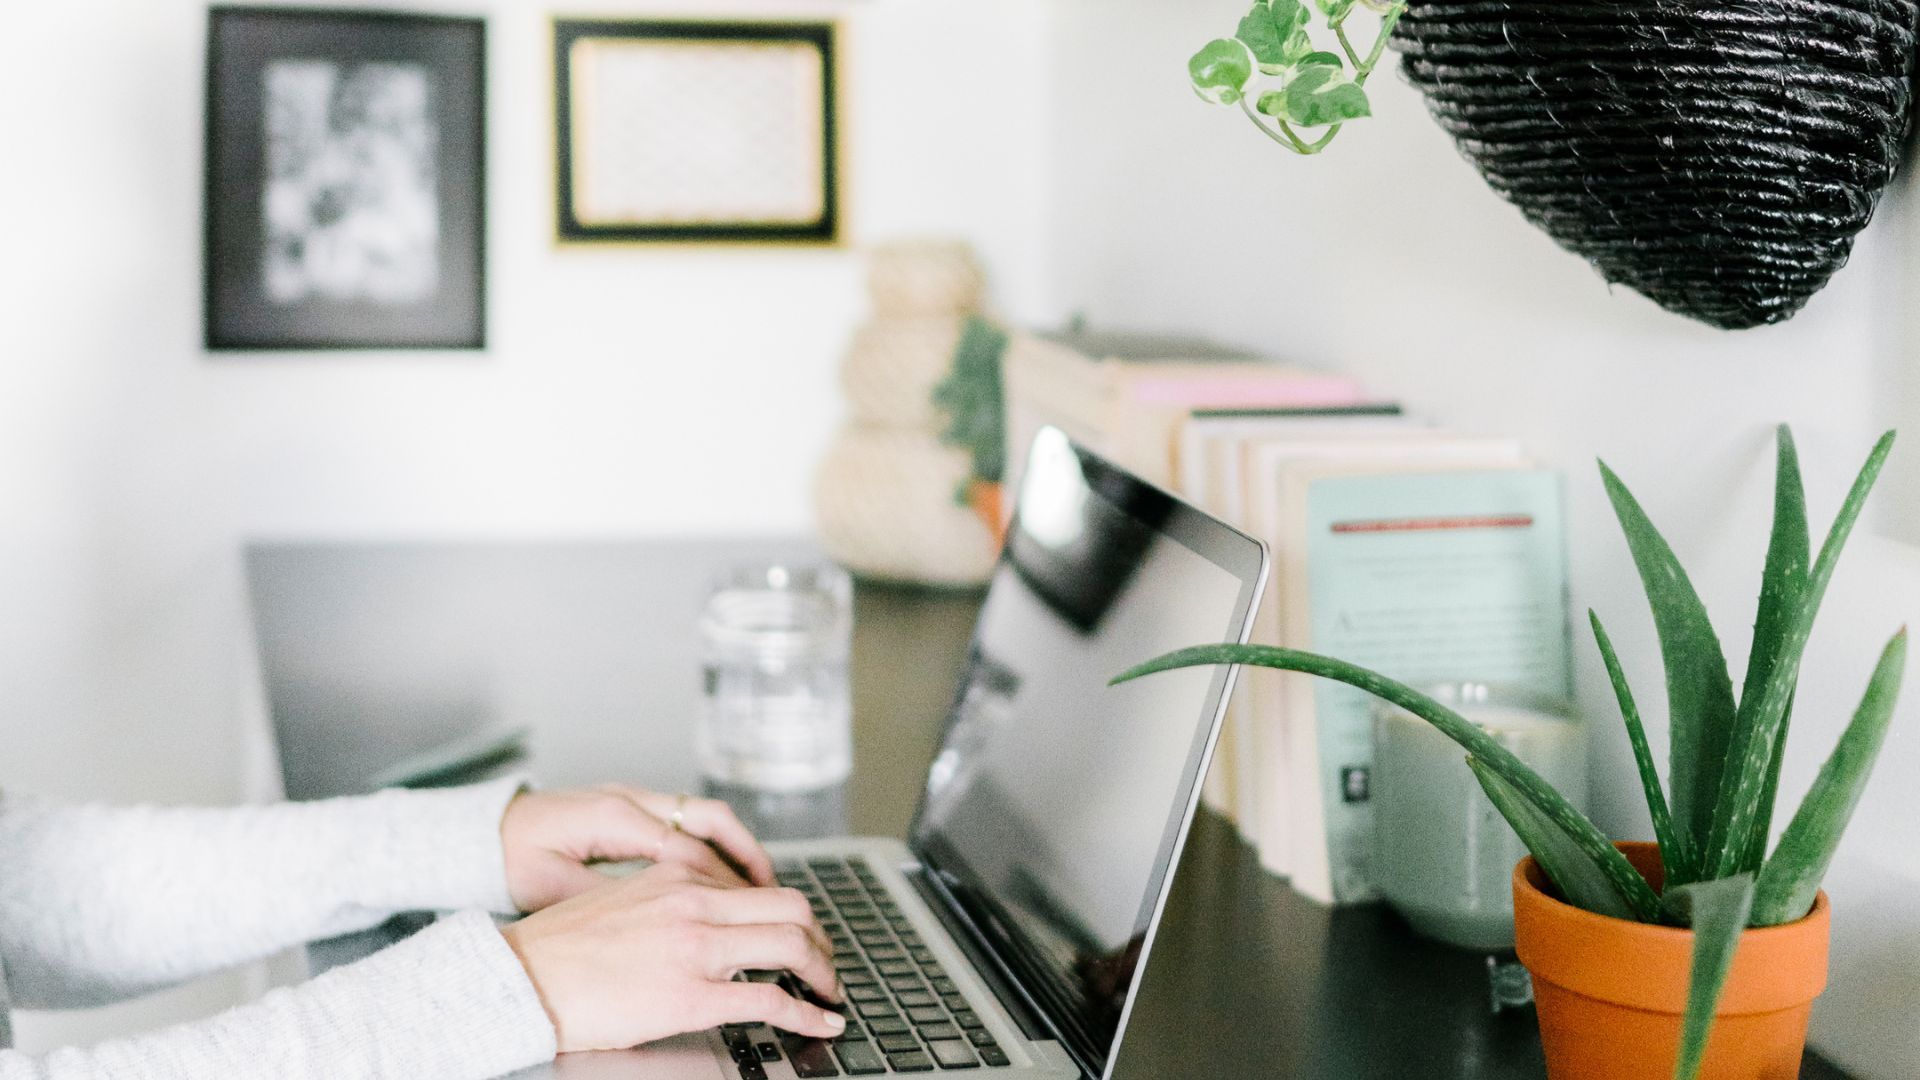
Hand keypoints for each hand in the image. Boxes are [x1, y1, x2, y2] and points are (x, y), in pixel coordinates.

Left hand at [501, 786, 774, 911]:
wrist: (488, 831)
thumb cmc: (514, 860)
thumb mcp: (552, 888)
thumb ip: (606, 896)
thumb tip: (655, 913)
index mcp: (612, 818)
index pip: (685, 848)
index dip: (721, 882)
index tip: (745, 912)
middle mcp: (630, 799)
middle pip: (708, 817)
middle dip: (746, 853)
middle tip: (772, 891)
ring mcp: (634, 797)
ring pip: (703, 814)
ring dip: (736, 846)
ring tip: (760, 885)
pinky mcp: (633, 805)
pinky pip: (687, 819)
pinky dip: (714, 844)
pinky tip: (724, 874)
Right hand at [501, 861, 845, 1052]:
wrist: (520, 978)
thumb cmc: (559, 949)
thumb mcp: (623, 901)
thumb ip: (670, 901)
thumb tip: (707, 920)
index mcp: (677, 877)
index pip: (758, 885)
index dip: (791, 913)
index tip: (801, 933)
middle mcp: (694, 903)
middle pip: (791, 907)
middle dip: (820, 938)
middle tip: (825, 963)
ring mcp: (695, 948)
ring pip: (792, 945)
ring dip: (823, 972)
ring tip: (830, 993)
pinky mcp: (691, 996)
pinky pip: (770, 1000)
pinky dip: (807, 1014)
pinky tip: (820, 1023)